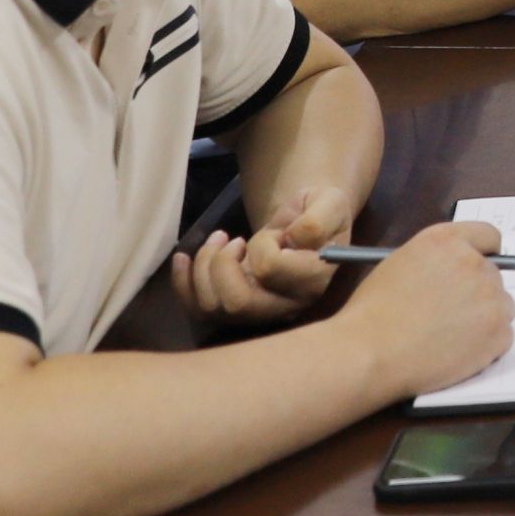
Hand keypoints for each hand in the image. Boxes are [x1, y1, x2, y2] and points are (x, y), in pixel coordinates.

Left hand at [167, 184, 356, 326]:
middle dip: (221, 263)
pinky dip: (182, 282)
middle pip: (236, 302)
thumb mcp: (331, 202)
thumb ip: (320, 218)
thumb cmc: (319, 213)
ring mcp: (257, 313)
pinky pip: (196, 309)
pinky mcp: (234, 312)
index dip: (263, 243)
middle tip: (232, 239)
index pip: (269, 269)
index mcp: (312, 281)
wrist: (307, 227)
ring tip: (218, 240)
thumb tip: (293, 239)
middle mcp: (285, 306)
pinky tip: (183, 257)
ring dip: (203, 265)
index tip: (278, 233)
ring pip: (212, 306)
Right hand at [337, 220, 514, 397]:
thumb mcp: (400, 264)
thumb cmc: (373, 313)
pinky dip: (487, 347)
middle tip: (453, 314)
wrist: (369, 352)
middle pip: (493, 275)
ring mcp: (491, 298)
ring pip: (501, 306)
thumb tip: (452, 274)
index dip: (484, 253)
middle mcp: (474, 264)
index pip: (487, 235)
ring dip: (484, 319)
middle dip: (478, 292)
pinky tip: (457, 353)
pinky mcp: (498, 333)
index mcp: (447, 241)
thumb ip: (436, 260)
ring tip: (450, 337)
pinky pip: (503, 337)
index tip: (480, 267)